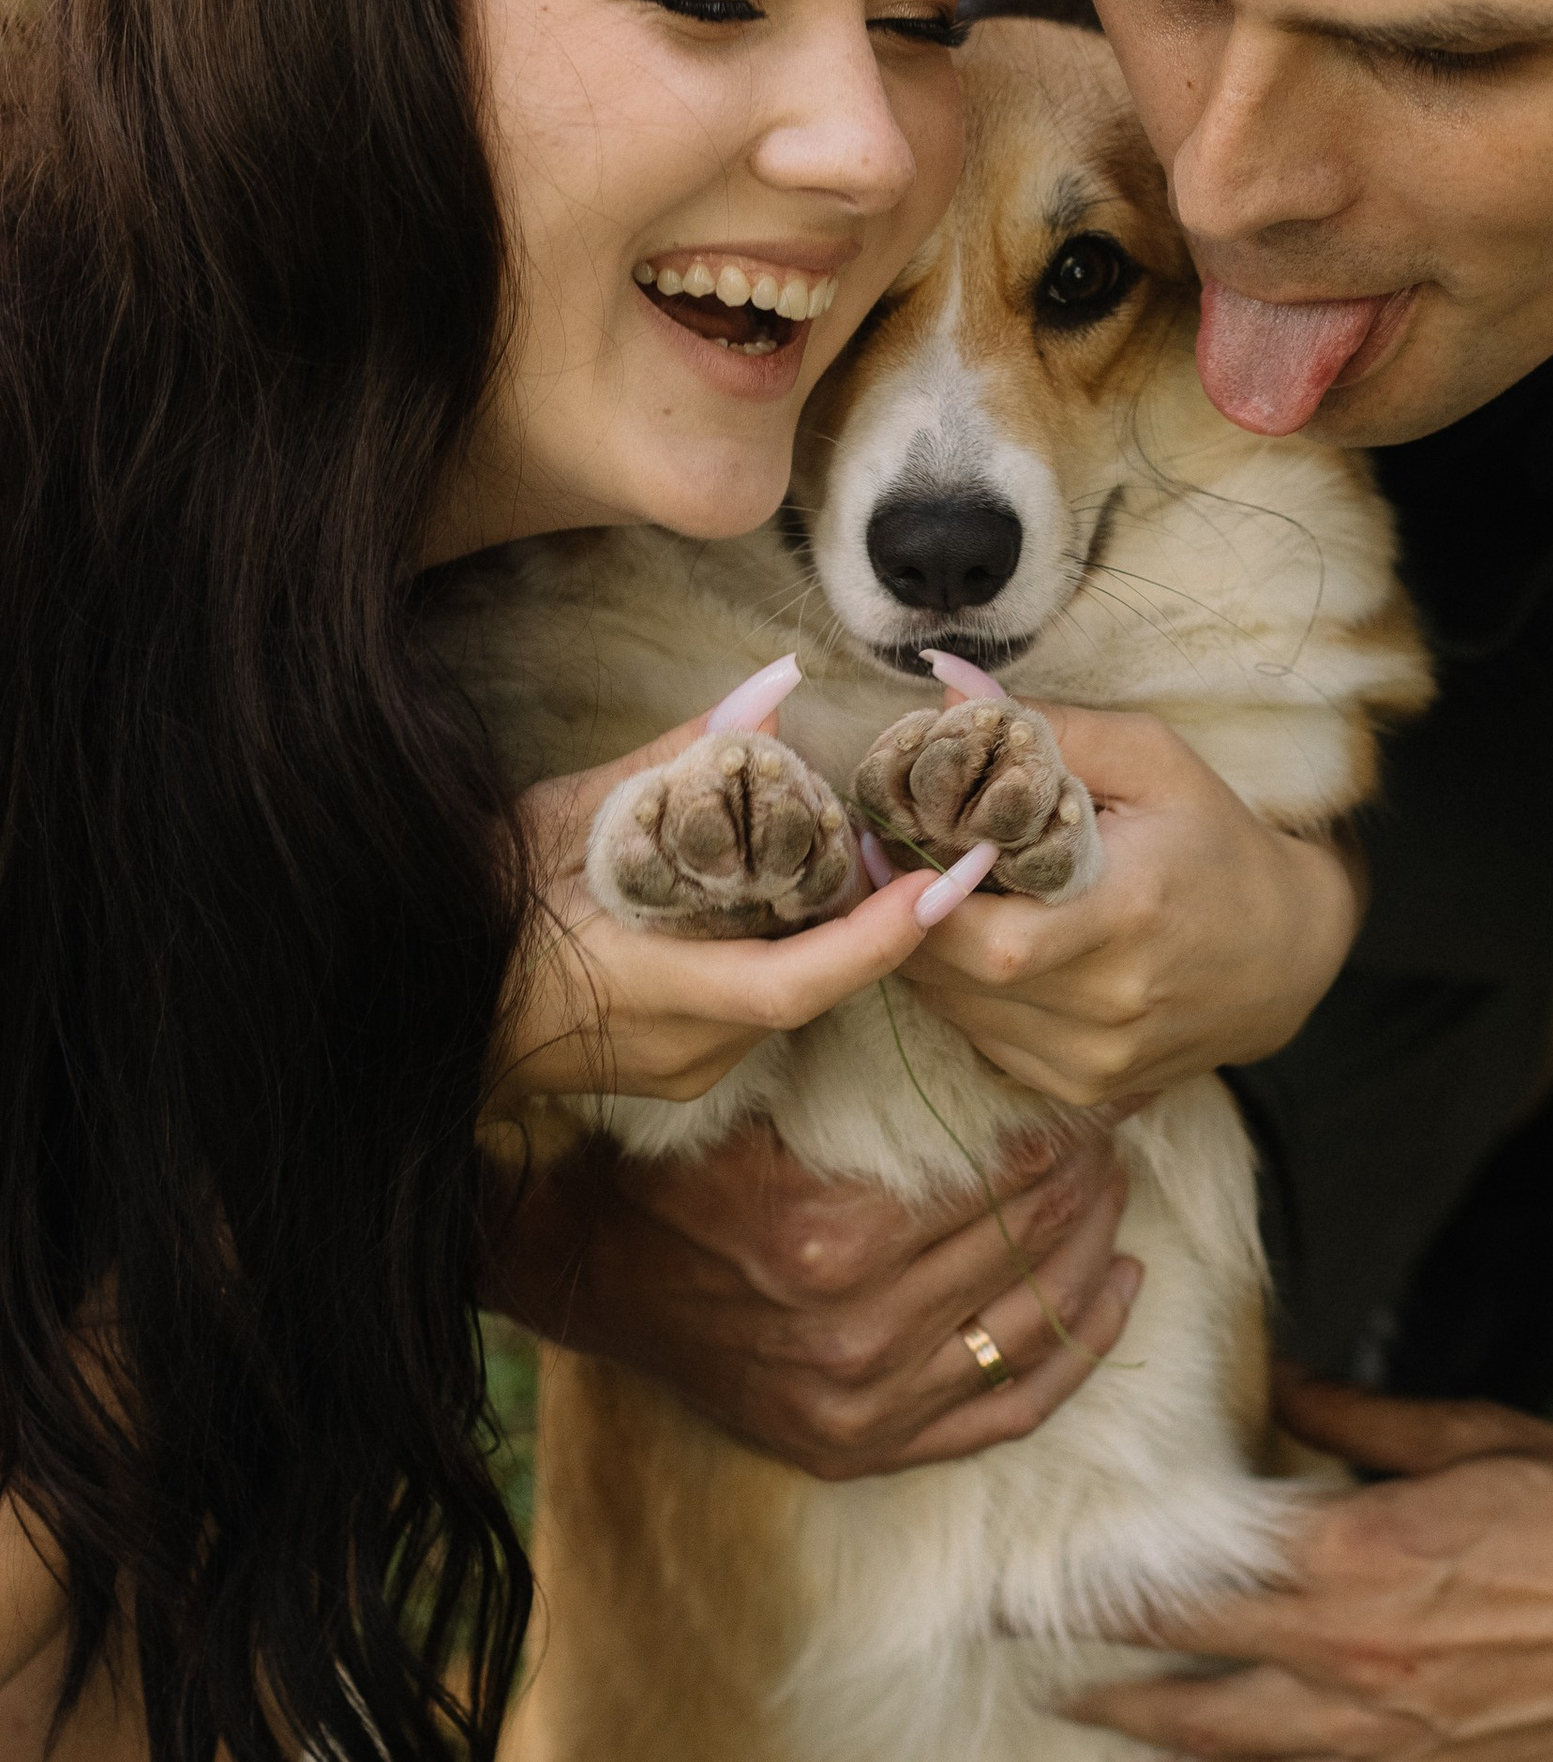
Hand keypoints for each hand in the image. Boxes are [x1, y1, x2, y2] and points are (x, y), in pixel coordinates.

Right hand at [485, 1126, 1144, 1478]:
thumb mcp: (750, 1099)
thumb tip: (967, 989)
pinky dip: (1078, 1354)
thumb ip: (852, 1060)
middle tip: (1116, 1127)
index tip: (1093, 1088)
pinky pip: (1006, 1412)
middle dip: (1087, 1175)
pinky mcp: (861, 1448)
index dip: (1062, 1125)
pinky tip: (1122, 1292)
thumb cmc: (674, 1168)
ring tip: (1119, 1189)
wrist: (588, 1276)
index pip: (1000, 1173)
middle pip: (1026, 1240)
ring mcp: (864, 1405)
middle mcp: (857, 1334)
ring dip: (1096, 1249)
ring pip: (1034, 1324)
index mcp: (832, 1238)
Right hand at [495, 693, 984, 1115]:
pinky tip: (780, 896)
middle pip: (809, 985)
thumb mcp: (559, 816)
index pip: (791, 983)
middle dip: (866, 917)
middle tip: (903, 839)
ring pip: (787, 998)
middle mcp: (682, 1047)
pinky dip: (779, 949)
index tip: (937, 885)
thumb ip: (671, 762)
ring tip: (849, 852)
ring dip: (822, 932)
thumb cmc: (470, 903)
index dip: (876, 940)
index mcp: (648, 990)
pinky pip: (756, 1008)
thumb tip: (773, 691)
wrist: (407, 1006)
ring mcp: (682, 1068)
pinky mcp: (679, 1070)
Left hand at [905, 705, 1361, 1108]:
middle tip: (894, 865)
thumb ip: (1054, 727)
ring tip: (936, 899)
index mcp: (1126, 914)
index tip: (893, 844)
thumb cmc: (1215, 841)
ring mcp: (1096, 1057)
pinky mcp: (1085, 1085)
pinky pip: (986, 1041)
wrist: (1288, 954)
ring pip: (958, 1014)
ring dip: (929, 957)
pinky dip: (965, 996)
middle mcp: (1110, 1001)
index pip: (984, 936)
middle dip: (908, 920)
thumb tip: (953, 691)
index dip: (918, 896)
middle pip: (956, 978)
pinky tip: (983, 949)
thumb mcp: (1154, 762)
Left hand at [1062, 1376, 1552, 1761]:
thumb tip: (1288, 1390)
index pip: (1185, 1578)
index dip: (1092, 1585)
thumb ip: (1365, 1428)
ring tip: (1079, 1723)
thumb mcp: (1477, 1438)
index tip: (1023, 1576)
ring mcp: (1387, 1734)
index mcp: (1356, 1557)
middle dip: (1087, 1663)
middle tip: (1011, 1654)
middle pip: (1179, 1669)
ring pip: (1225, 1749)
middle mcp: (1350, 1657)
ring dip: (1142, 1736)